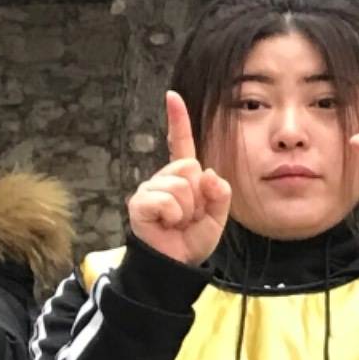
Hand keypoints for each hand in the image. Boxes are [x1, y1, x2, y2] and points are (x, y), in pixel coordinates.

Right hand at [128, 92, 234, 266]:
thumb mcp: (217, 216)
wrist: (177, 264)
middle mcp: (163, 179)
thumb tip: (209, 174)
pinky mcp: (139, 204)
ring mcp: (149, 190)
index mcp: (182, 177)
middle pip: (190, 167)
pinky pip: (167, 200)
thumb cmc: (192, 239)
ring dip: (187, 209)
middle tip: (190, 216)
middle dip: (198, 195)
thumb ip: (219, 193)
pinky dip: (174, 216)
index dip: (178, 120)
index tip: (173, 96)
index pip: (181, 144)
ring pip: (181, 185)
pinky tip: (167, 225)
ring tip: (178, 223)